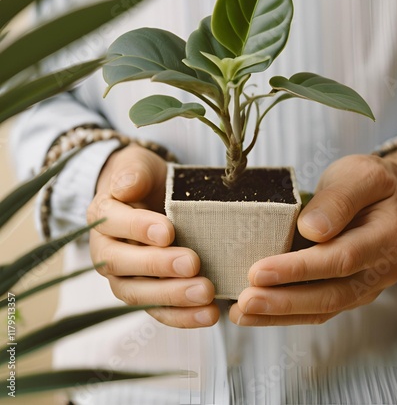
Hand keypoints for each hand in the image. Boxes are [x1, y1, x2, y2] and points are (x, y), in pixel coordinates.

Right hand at [88, 145, 218, 327]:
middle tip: (193, 263)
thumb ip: (132, 173)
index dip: (139, 228)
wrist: (150, 195)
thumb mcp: (138, 165)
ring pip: (138, 294)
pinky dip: (182, 316)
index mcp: (103, 216)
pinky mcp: (146, 293)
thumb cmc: (144, 179)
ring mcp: (125, 275)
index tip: (169, 231)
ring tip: (206, 294)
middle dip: (158, 267)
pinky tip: (209, 314)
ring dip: (172, 297)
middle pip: (122, 264)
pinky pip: (158, 310)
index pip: (114, 223)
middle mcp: (107, 250)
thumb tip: (125, 187)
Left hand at [230, 148, 396, 325]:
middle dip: (285, 300)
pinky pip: (318, 308)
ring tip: (243, 312)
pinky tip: (256, 313)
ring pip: (323, 307)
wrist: (379, 195)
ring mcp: (366, 285)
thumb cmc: (365, 182)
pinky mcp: (348, 292)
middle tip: (246, 300)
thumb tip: (312, 230)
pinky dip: (286, 313)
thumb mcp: (357, 175)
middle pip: (332, 293)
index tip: (259, 271)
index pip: (342, 258)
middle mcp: (382, 269)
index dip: (300, 268)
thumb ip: (338, 200)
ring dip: (281, 312)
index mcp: (388, 237)